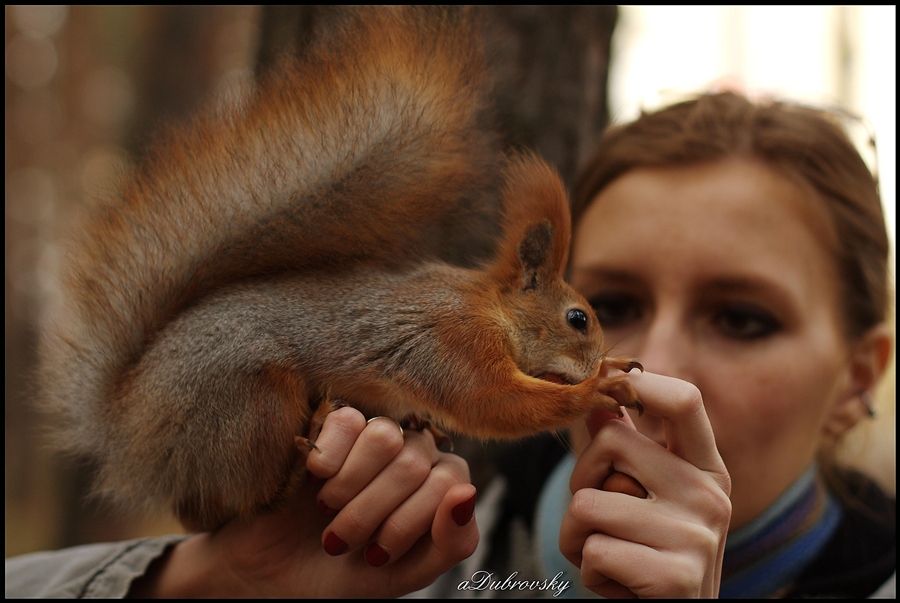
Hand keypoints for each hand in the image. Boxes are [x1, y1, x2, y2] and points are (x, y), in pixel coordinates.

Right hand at [131, 406, 477, 596]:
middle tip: (340, 541)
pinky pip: (347, 421)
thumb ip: (451, 542)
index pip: (450, 481)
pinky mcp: (331, 424)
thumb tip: (466, 494)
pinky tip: (314, 479)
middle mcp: (413, 452)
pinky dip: (329, 460)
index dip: (409, 523)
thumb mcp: (407, 574)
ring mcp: (373, 435)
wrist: (273, 576)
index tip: (376, 556)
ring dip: (350, 488)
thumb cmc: (346, 575)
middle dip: (372, 515)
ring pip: (385, 437)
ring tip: (327, 512)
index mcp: (439, 484)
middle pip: (414, 463)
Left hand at [559, 371, 731, 597]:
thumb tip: (595, 403)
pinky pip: (592, 550)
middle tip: (599, 522)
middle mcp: (710, 495)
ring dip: (576, 538)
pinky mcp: (675, 577)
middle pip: (611, 441)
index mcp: (707, 470)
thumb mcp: (647, 502)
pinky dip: (589, 572)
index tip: (606, 390)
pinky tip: (621, 586)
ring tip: (609, 558)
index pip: (685, 400)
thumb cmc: (650, 560)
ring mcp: (696, 536)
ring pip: (587, 503)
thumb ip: (626, 453)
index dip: (642, 382)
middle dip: (581, 482)